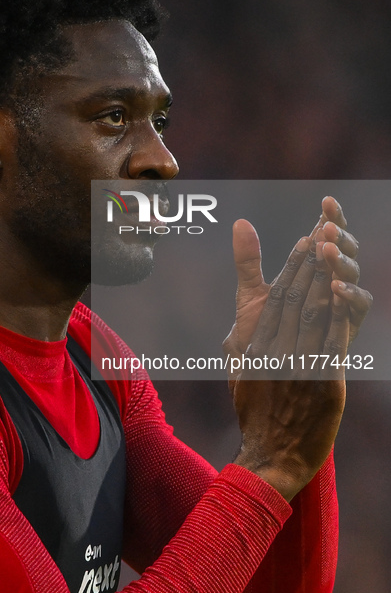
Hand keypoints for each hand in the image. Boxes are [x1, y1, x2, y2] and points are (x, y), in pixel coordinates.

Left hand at [223, 196, 370, 364]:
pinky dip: (348, 298)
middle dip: (335, 238)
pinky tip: (338, 285)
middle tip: (328, 223)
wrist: (268, 390)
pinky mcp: (345, 337)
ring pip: (349, 279)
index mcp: (311, 276)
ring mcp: (339, 311)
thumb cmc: (260, 340)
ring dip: (340, 262)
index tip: (325, 202)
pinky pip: (354, 312)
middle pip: (341, 255)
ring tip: (328, 248)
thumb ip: (248, 262)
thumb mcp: (251, 297)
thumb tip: (239, 223)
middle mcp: (329, 289)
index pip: (322, 241)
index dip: (326, 219)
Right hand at [223, 197, 372, 500]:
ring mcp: (298, 369)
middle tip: (323, 233)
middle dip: (309, 263)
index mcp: (255, 348)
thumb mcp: (238, 366)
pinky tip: (341, 294)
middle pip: (294, 299)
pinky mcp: (322, 386)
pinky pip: (330, 344)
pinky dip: (336, 317)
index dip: (291, 267)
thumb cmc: (255, 409)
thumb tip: (235, 314)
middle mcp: (274, 354)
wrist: (271, 454)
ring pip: (311, 316)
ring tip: (333, 252)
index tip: (304, 241)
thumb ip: (239, 334)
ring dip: (322, 281)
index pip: (274, 298)